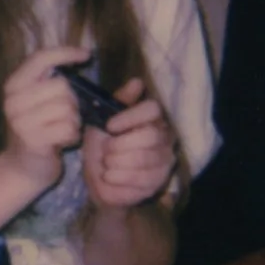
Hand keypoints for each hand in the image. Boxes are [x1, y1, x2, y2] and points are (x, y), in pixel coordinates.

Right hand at [0, 45, 88, 190]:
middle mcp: (13, 101)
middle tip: (66, 115)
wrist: (22, 169)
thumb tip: (83, 55)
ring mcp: (20, 121)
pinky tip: (63, 142)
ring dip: (74, 121)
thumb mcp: (39, 101)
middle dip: (73, 101)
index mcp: (14, 85)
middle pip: (61, 86)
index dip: (65, 53)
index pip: (40, 58)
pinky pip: (68, 128)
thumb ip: (54, 80)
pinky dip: (72, 136)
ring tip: (62, 130)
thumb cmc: (40, 130)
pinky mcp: (32, 140)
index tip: (86, 54)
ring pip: (67, 108)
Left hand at [80, 76, 175, 209]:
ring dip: (117, 162)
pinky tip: (109, 176)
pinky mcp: (158, 182)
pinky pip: (140, 180)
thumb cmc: (103, 144)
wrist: (99, 178)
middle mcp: (165, 137)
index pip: (153, 109)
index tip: (109, 126)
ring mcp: (164, 161)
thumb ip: (119, 101)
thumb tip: (136, 82)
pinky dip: (118, 178)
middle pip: (150, 135)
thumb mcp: (104, 119)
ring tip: (106, 163)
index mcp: (152, 118)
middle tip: (105, 150)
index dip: (129, 117)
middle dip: (120, 144)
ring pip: (144, 159)